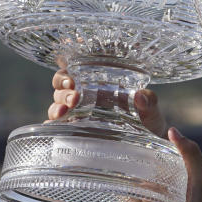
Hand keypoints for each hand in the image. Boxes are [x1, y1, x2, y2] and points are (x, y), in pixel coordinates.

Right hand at [48, 69, 168, 137]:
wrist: (148, 144)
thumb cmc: (147, 120)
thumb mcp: (151, 108)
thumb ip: (148, 101)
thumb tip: (140, 97)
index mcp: (100, 82)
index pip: (77, 65)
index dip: (67, 59)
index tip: (65, 57)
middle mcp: (85, 95)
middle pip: (62, 82)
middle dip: (63, 82)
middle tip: (74, 90)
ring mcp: (78, 113)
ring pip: (58, 101)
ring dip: (58, 102)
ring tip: (66, 108)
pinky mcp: (74, 130)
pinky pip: (57, 125)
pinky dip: (51, 123)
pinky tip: (52, 125)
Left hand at [133, 127, 201, 201]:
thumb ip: (190, 154)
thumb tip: (172, 131)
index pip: (142, 188)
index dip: (145, 174)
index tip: (148, 162)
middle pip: (136, 198)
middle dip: (143, 183)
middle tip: (148, 168)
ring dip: (142, 195)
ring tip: (151, 180)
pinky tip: (154, 196)